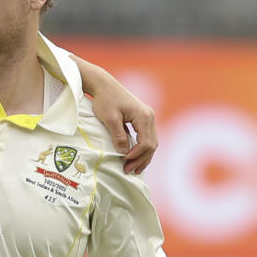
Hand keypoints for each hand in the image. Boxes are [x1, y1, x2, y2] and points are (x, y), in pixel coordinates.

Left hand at [71, 56, 157, 174]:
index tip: (124, 162)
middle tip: (128, 170)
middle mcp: (149, 116)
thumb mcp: (110, 119)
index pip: (146, 143)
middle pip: (152, 144)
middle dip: (141, 160)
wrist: (104, 86)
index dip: (136, 155)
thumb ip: (118, 136)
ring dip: (143, 157)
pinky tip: (135, 159)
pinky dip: (142, 150)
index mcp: (143, 116)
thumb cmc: (105, 100)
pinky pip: (147, 138)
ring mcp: (148, 117)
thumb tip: (125, 153)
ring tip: (133, 169)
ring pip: (151, 142)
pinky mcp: (143, 119)